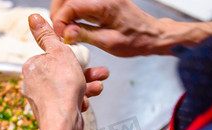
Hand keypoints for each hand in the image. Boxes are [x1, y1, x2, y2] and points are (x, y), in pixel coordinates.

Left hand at [22, 15, 108, 129]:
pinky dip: (79, 100)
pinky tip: (85, 101)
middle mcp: (33, 84)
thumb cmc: (61, 88)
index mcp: (31, 67)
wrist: (63, 124)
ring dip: (86, 85)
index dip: (70, 57)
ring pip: (68, 88)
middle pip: (63, 73)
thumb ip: (48, 35)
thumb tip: (33, 18)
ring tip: (99, 85)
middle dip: (84, 72)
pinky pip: (68, 102)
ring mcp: (43, 101)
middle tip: (100, 72)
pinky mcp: (52, 114)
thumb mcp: (58, 53)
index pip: (52, 56)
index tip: (82, 59)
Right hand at [51, 0, 211, 55]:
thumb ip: (85, 35)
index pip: (71, 5)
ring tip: (65, 31)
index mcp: (105, 4)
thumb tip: (65, 33)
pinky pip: (80, 4)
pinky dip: (72, 14)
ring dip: (63, 13)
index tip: (60, 35)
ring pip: (71, 0)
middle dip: (58, 13)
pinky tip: (72, 27)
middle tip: (59, 32)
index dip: (60, 20)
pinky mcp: (101, 2)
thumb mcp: (109, 43)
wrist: (153, 35)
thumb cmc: (136, 41)